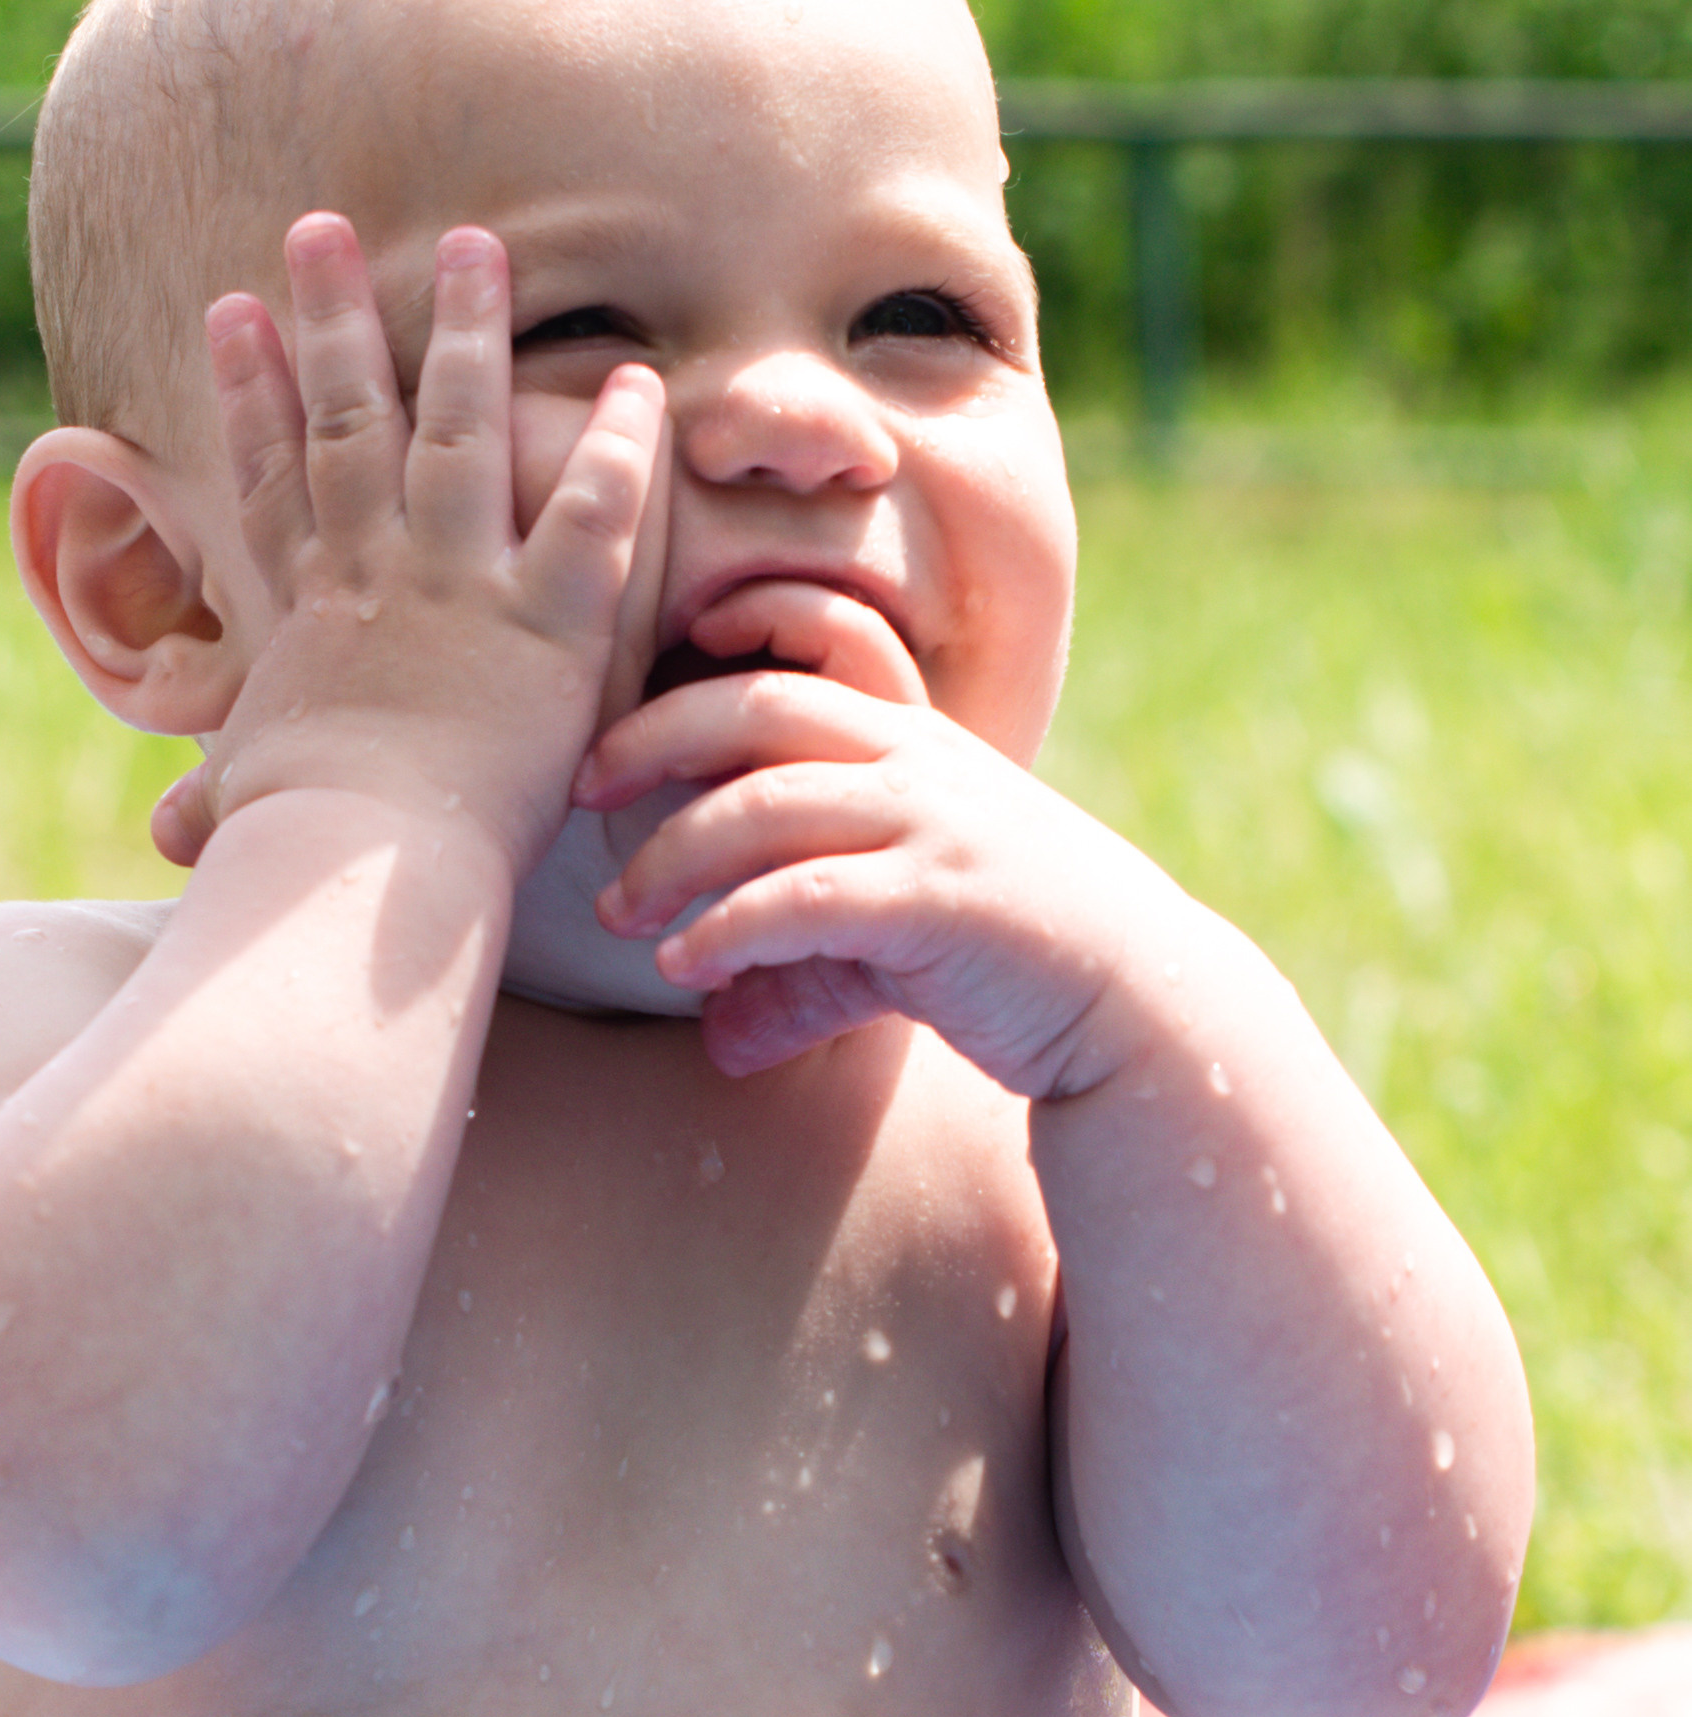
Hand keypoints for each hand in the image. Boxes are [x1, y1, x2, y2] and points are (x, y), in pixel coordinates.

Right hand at [153, 217, 663, 885]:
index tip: (230, 309)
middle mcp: (375, 575)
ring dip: (467, 332)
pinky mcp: (545, 624)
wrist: (359, 866)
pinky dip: (621, 450)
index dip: (248, 394)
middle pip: (349, 421)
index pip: (270, 484)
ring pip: (459, 431)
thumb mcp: (245, 813)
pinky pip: (592, 516)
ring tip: (474, 242)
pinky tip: (641, 384)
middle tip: (323, 226)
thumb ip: (219, 807)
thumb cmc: (297, 854)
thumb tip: (170, 836)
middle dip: (335, 317)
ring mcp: (458, 587)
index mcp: (306, 616)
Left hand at [578, 598, 1171, 1086]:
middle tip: (577, 790)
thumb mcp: (892, 954)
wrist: (1139, 1008)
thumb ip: (803, 973)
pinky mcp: (941, 901)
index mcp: (909, 745)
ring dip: (677, 855)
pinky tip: (685, 966)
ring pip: (769, 804)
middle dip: (652, 740)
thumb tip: (718, 1037)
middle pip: (757, 712)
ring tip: (621, 913)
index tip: (607, 746)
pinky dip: (734, 927)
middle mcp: (919, 765)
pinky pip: (809, 897)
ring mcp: (934, 825)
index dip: (685, 696)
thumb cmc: (1012, 966)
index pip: (780, 680)